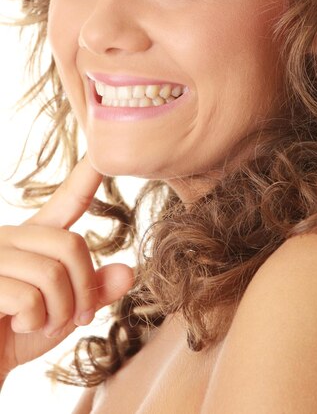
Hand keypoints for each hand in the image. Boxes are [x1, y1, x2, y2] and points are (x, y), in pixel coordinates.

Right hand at [0, 156, 134, 380]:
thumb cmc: (15, 335)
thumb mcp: (63, 313)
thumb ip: (94, 291)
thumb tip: (130, 272)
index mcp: (35, 238)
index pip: (67, 201)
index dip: (86, 177)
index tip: (101, 155)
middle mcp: (11, 237)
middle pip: (72, 244)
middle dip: (83, 289)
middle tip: (78, 317)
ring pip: (53, 273)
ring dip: (60, 312)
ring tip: (44, 323)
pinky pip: (29, 297)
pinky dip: (34, 322)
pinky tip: (18, 325)